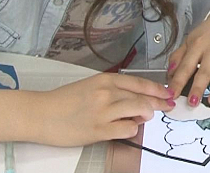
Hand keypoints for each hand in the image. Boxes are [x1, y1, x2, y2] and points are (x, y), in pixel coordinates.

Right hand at [33, 72, 173, 145]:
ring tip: (142, 117)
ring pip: (139, 110)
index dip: (157, 89)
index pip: (139, 83)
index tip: (168, 93)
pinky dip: (132, 129)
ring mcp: (104, 111)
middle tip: (168, 106)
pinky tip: (127, 127)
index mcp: (104, 80)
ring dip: (145, 115)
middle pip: (143, 97)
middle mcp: (106, 93)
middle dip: (159, 103)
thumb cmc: (63, 101)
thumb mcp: (90, 86)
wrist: (41, 114)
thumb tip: (135, 98)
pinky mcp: (99, 130)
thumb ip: (112, 89)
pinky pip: (127, 129)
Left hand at [167, 4, 209, 108]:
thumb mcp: (190, 40)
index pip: (186, 66)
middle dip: (198, 88)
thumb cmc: (209, 32)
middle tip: (192, 102)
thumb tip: (169, 74)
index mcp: (197, 44)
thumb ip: (178, 57)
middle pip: (204, 70)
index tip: (172, 94)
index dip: (178, 81)